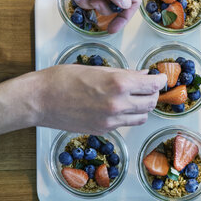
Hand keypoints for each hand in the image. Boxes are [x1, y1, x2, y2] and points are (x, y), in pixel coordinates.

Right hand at [34, 65, 165, 134]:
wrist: (39, 101)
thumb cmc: (63, 79)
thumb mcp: (97, 70)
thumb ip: (124, 74)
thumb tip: (143, 75)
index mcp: (118, 84)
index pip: (153, 85)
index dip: (160, 80)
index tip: (161, 77)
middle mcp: (118, 104)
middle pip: (151, 102)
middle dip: (153, 93)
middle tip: (149, 86)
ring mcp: (111, 121)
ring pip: (142, 117)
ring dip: (143, 106)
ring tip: (136, 97)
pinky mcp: (103, 130)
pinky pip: (125, 123)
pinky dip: (128, 115)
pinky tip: (119, 106)